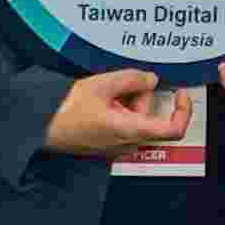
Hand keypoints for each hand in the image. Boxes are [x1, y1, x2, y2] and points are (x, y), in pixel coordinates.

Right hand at [42, 69, 200, 160]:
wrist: (40, 127)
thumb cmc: (66, 110)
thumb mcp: (102, 85)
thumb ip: (132, 79)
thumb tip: (151, 79)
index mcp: (131, 130)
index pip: (173, 128)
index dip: (183, 110)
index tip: (180, 92)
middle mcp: (128, 143)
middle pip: (150, 116)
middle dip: (140, 95)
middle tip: (120, 82)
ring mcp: (117, 146)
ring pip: (136, 119)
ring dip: (126, 101)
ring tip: (103, 92)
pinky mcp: (107, 144)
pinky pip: (123, 124)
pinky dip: (117, 109)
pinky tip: (99, 101)